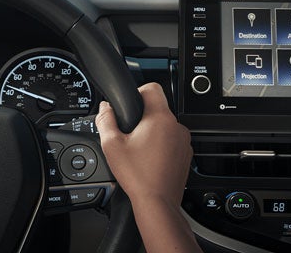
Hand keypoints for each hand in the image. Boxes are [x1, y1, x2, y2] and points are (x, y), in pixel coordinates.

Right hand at [96, 83, 192, 205]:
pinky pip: (173, 141)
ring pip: (166, 126)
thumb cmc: (138, 176)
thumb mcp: (112, 145)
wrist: (157, 202)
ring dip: (154, 132)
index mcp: (159, 118)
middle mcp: (176, 126)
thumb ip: (106, 121)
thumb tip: (105, 108)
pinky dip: (162, 145)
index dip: (139, 92)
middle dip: (143, 118)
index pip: (153, 88)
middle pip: (158, 109)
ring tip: (140, 150)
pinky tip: (150, 159)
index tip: (131, 105)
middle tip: (131, 135)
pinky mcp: (186, 154)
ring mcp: (184, 141)